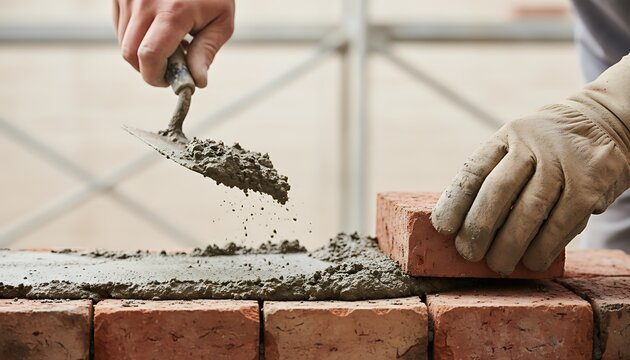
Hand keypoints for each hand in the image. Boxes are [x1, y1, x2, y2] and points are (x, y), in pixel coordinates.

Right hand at [112, 0, 234, 87]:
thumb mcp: (221, 20)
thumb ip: (206, 51)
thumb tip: (197, 81)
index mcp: (173, 12)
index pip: (149, 56)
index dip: (155, 76)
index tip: (168, 80)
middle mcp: (145, 2)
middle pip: (130, 53)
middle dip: (147, 68)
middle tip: (168, 67)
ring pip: (123, 41)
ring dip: (142, 51)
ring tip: (167, 40)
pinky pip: (120, 25)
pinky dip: (135, 35)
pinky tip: (156, 26)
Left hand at [431, 55, 629, 274]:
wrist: (604, 122)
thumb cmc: (547, 149)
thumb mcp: (518, 146)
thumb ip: (495, 176)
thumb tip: (464, 226)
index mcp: (507, 137)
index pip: (474, 171)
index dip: (454, 202)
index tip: (442, 228)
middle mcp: (532, 145)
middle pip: (498, 190)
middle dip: (479, 227)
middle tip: (468, 254)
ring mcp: (563, 162)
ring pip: (530, 210)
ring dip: (510, 244)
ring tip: (498, 266)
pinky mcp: (591, 182)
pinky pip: (563, 221)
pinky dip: (545, 246)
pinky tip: (533, 261)